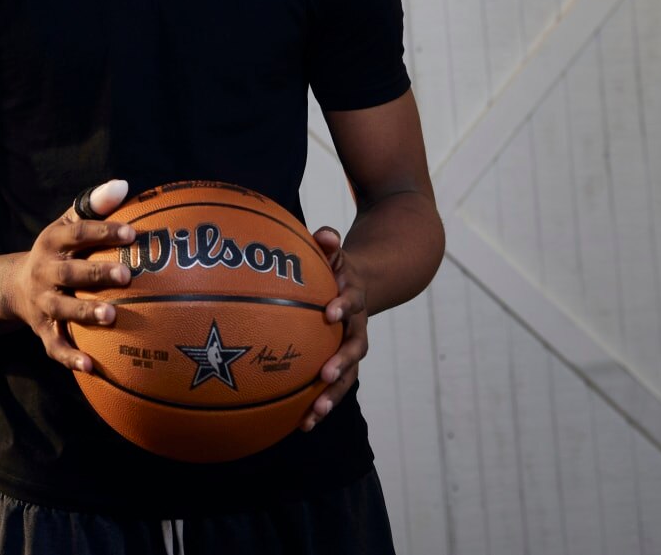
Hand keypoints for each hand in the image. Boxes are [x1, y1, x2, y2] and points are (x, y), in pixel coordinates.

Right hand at [4, 179, 135, 373]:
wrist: (13, 287)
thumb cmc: (57, 251)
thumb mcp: (67, 224)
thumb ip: (94, 206)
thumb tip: (124, 185)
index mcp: (51, 242)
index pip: (77, 233)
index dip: (103, 231)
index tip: (133, 232)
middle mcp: (44, 272)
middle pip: (69, 273)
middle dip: (96, 274)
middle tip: (127, 274)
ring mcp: (42, 303)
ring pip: (62, 310)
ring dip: (85, 314)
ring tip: (112, 317)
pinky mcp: (43, 330)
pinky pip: (56, 346)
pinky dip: (71, 357)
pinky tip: (92, 367)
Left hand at [301, 225, 366, 432]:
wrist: (361, 287)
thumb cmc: (336, 269)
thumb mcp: (334, 253)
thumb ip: (329, 243)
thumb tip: (324, 234)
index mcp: (353, 299)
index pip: (352, 301)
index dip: (343, 305)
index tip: (329, 313)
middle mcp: (356, 328)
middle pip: (354, 349)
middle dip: (341, 363)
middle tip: (325, 375)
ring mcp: (350, 351)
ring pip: (346, 378)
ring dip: (331, 397)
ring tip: (312, 416)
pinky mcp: (339, 368)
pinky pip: (331, 390)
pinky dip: (318, 407)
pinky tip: (298, 427)